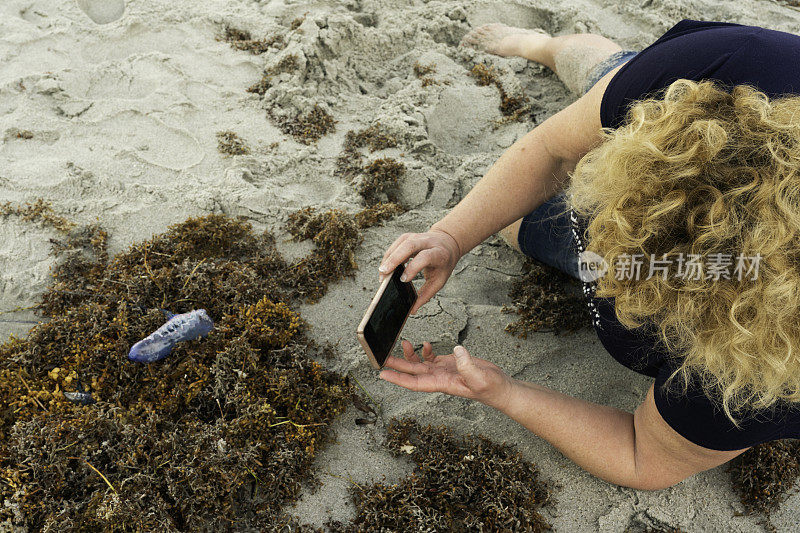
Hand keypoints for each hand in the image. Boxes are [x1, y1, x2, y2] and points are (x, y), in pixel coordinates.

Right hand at [379, 229, 461, 313]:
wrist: (447, 243)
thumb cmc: (443, 263)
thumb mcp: (440, 280)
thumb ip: (426, 295)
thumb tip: (412, 310)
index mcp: (439, 253)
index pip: (424, 257)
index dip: (413, 267)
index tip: (403, 280)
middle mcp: (427, 242)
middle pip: (409, 245)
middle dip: (394, 259)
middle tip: (383, 273)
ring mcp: (416, 236)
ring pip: (400, 243)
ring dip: (388, 258)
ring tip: (382, 274)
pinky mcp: (408, 236)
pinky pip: (395, 245)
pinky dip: (388, 256)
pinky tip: (385, 267)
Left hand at [379, 340, 514, 410]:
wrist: (501, 388)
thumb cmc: (492, 388)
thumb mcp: (481, 378)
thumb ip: (467, 365)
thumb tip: (457, 351)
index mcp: (442, 384)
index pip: (414, 383)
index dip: (398, 379)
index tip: (382, 375)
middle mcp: (439, 378)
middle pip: (412, 372)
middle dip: (396, 365)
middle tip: (381, 357)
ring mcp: (444, 371)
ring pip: (420, 364)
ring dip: (410, 355)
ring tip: (402, 343)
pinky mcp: (451, 364)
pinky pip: (432, 358)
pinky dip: (426, 351)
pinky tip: (424, 344)